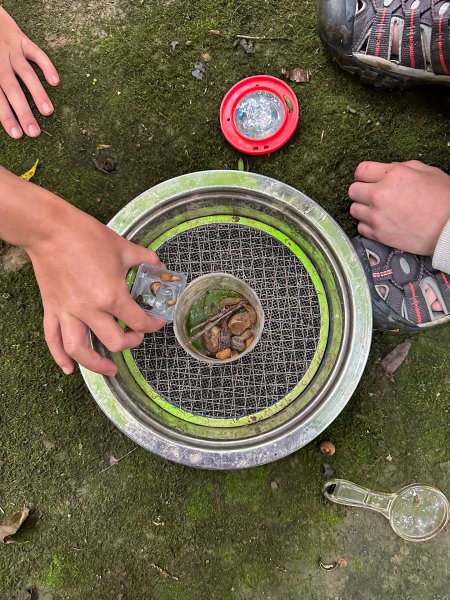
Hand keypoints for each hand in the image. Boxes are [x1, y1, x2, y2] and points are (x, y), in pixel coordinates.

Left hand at [0, 7, 58, 138]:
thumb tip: (0, 110)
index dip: (7, 117)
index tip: (18, 135)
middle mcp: (0, 63)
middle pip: (12, 89)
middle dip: (23, 112)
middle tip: (34, 132)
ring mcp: (12, 51)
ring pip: (25, 73)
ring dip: (37, 93)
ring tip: (48, 112)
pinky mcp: (23, 41)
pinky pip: (37, 53)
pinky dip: (46, 66)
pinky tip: (55, 81)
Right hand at [27, 208, 165, 375]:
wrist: (51, 229)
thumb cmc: (86, 236)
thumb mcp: (123, 247)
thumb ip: (146, 259)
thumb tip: (160, 266)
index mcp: (111, 295)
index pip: (138, 321)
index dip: (152, 325)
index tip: (157, 322)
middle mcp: (90, 310)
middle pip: (114, 342)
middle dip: (130, 343)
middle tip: (135, 337)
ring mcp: (68, 312)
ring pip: (80, 350)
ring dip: (96, 364)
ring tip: (109, 370)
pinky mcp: (52, 309)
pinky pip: (53, 339)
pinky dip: (60, 357)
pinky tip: (69, 369)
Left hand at [349, 160, 449, 255]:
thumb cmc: (444, 199)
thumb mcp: (427, 172)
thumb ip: (402, 168)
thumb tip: (387, 170)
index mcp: (393, 175)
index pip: (361, 170)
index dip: (364, 174)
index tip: (368, 179)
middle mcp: (380, 194)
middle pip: (353, 190)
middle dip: (362, 191)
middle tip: (373, 195)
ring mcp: (377, 216)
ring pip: (354, 209)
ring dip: (363, 208)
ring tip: (377, 210)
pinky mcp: (378, 234)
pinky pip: (360, 227)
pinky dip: (367, 225)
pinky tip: (380, 222)